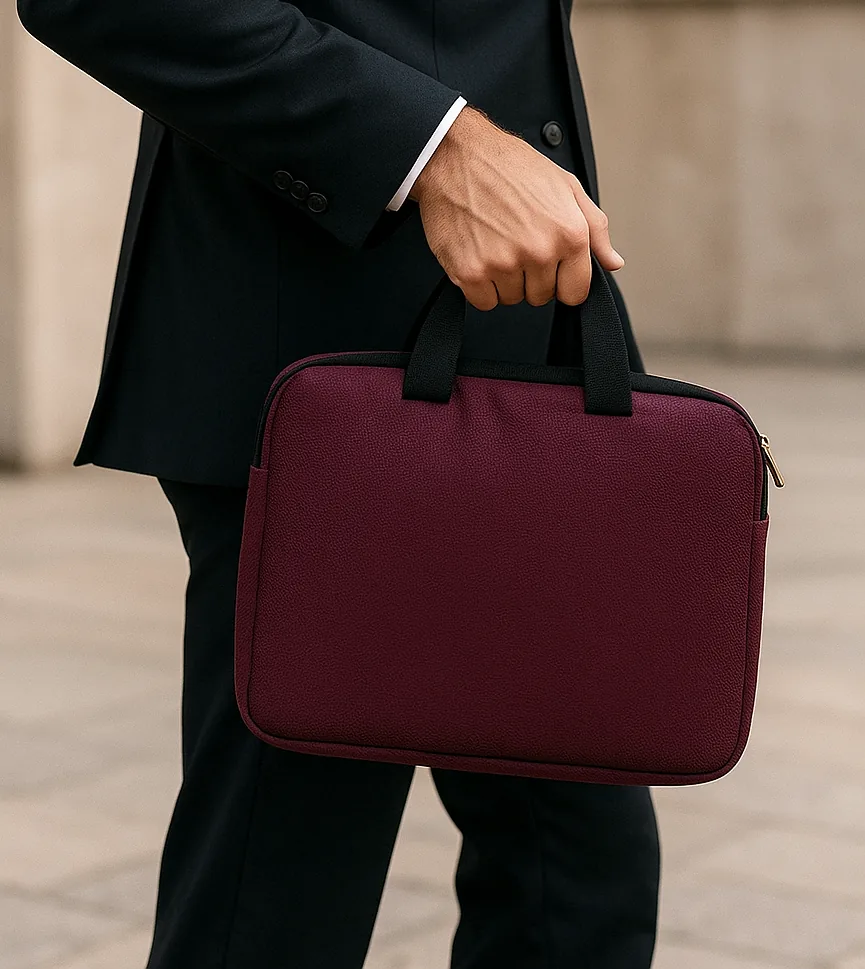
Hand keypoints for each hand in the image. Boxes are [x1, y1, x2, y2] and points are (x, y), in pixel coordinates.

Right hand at [410, 106, 622, 310]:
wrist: (456, 155)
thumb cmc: (510, 167)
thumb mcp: (566, 187)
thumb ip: (595, 230)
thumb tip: (613, 262)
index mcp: (569, 234)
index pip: (575, 293)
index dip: (562, 281)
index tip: (550, 267)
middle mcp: (539, 251)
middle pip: (541, 297)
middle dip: (530, 277)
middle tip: (515, 242)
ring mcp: (504, 264)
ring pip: (511, 300)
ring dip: (503, 280)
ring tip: (495, 243)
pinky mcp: (470, 272)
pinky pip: (483, 302)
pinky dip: (479, 286)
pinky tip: (479, 254)